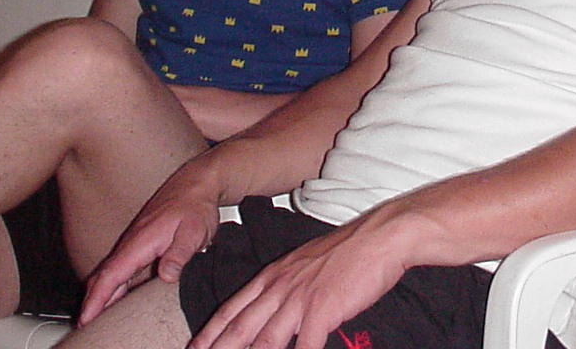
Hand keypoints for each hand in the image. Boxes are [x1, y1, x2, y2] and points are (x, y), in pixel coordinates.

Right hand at [78, 170, 221, 325]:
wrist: (198, 183)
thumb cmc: (196, 205)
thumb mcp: (193, 231)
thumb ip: (179, 254)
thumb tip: (166, 276)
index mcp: (141, 241)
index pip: (112, 274)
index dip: (97, 298)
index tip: (86, 317)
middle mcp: (134, 242)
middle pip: (105, 275)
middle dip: (92, 300)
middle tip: (86, 323)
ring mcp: (137, 241)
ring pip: (113, 271)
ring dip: (102, 292)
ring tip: (97, 316)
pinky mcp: (143, 241)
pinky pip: (123, 266)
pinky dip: (115, 282)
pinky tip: (119, 294)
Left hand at [188, 211, 413, 348]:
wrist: (379, 236)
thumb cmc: (350, 251)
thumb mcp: (307, 263)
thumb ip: (289, 285)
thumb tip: (279, 307)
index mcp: (274, 275)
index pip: (233, 307)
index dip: (211, 331)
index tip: (195, 348)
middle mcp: (280, 287)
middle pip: (240, 328)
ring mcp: (299, 300)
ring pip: (263, 342)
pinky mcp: (321, 312)